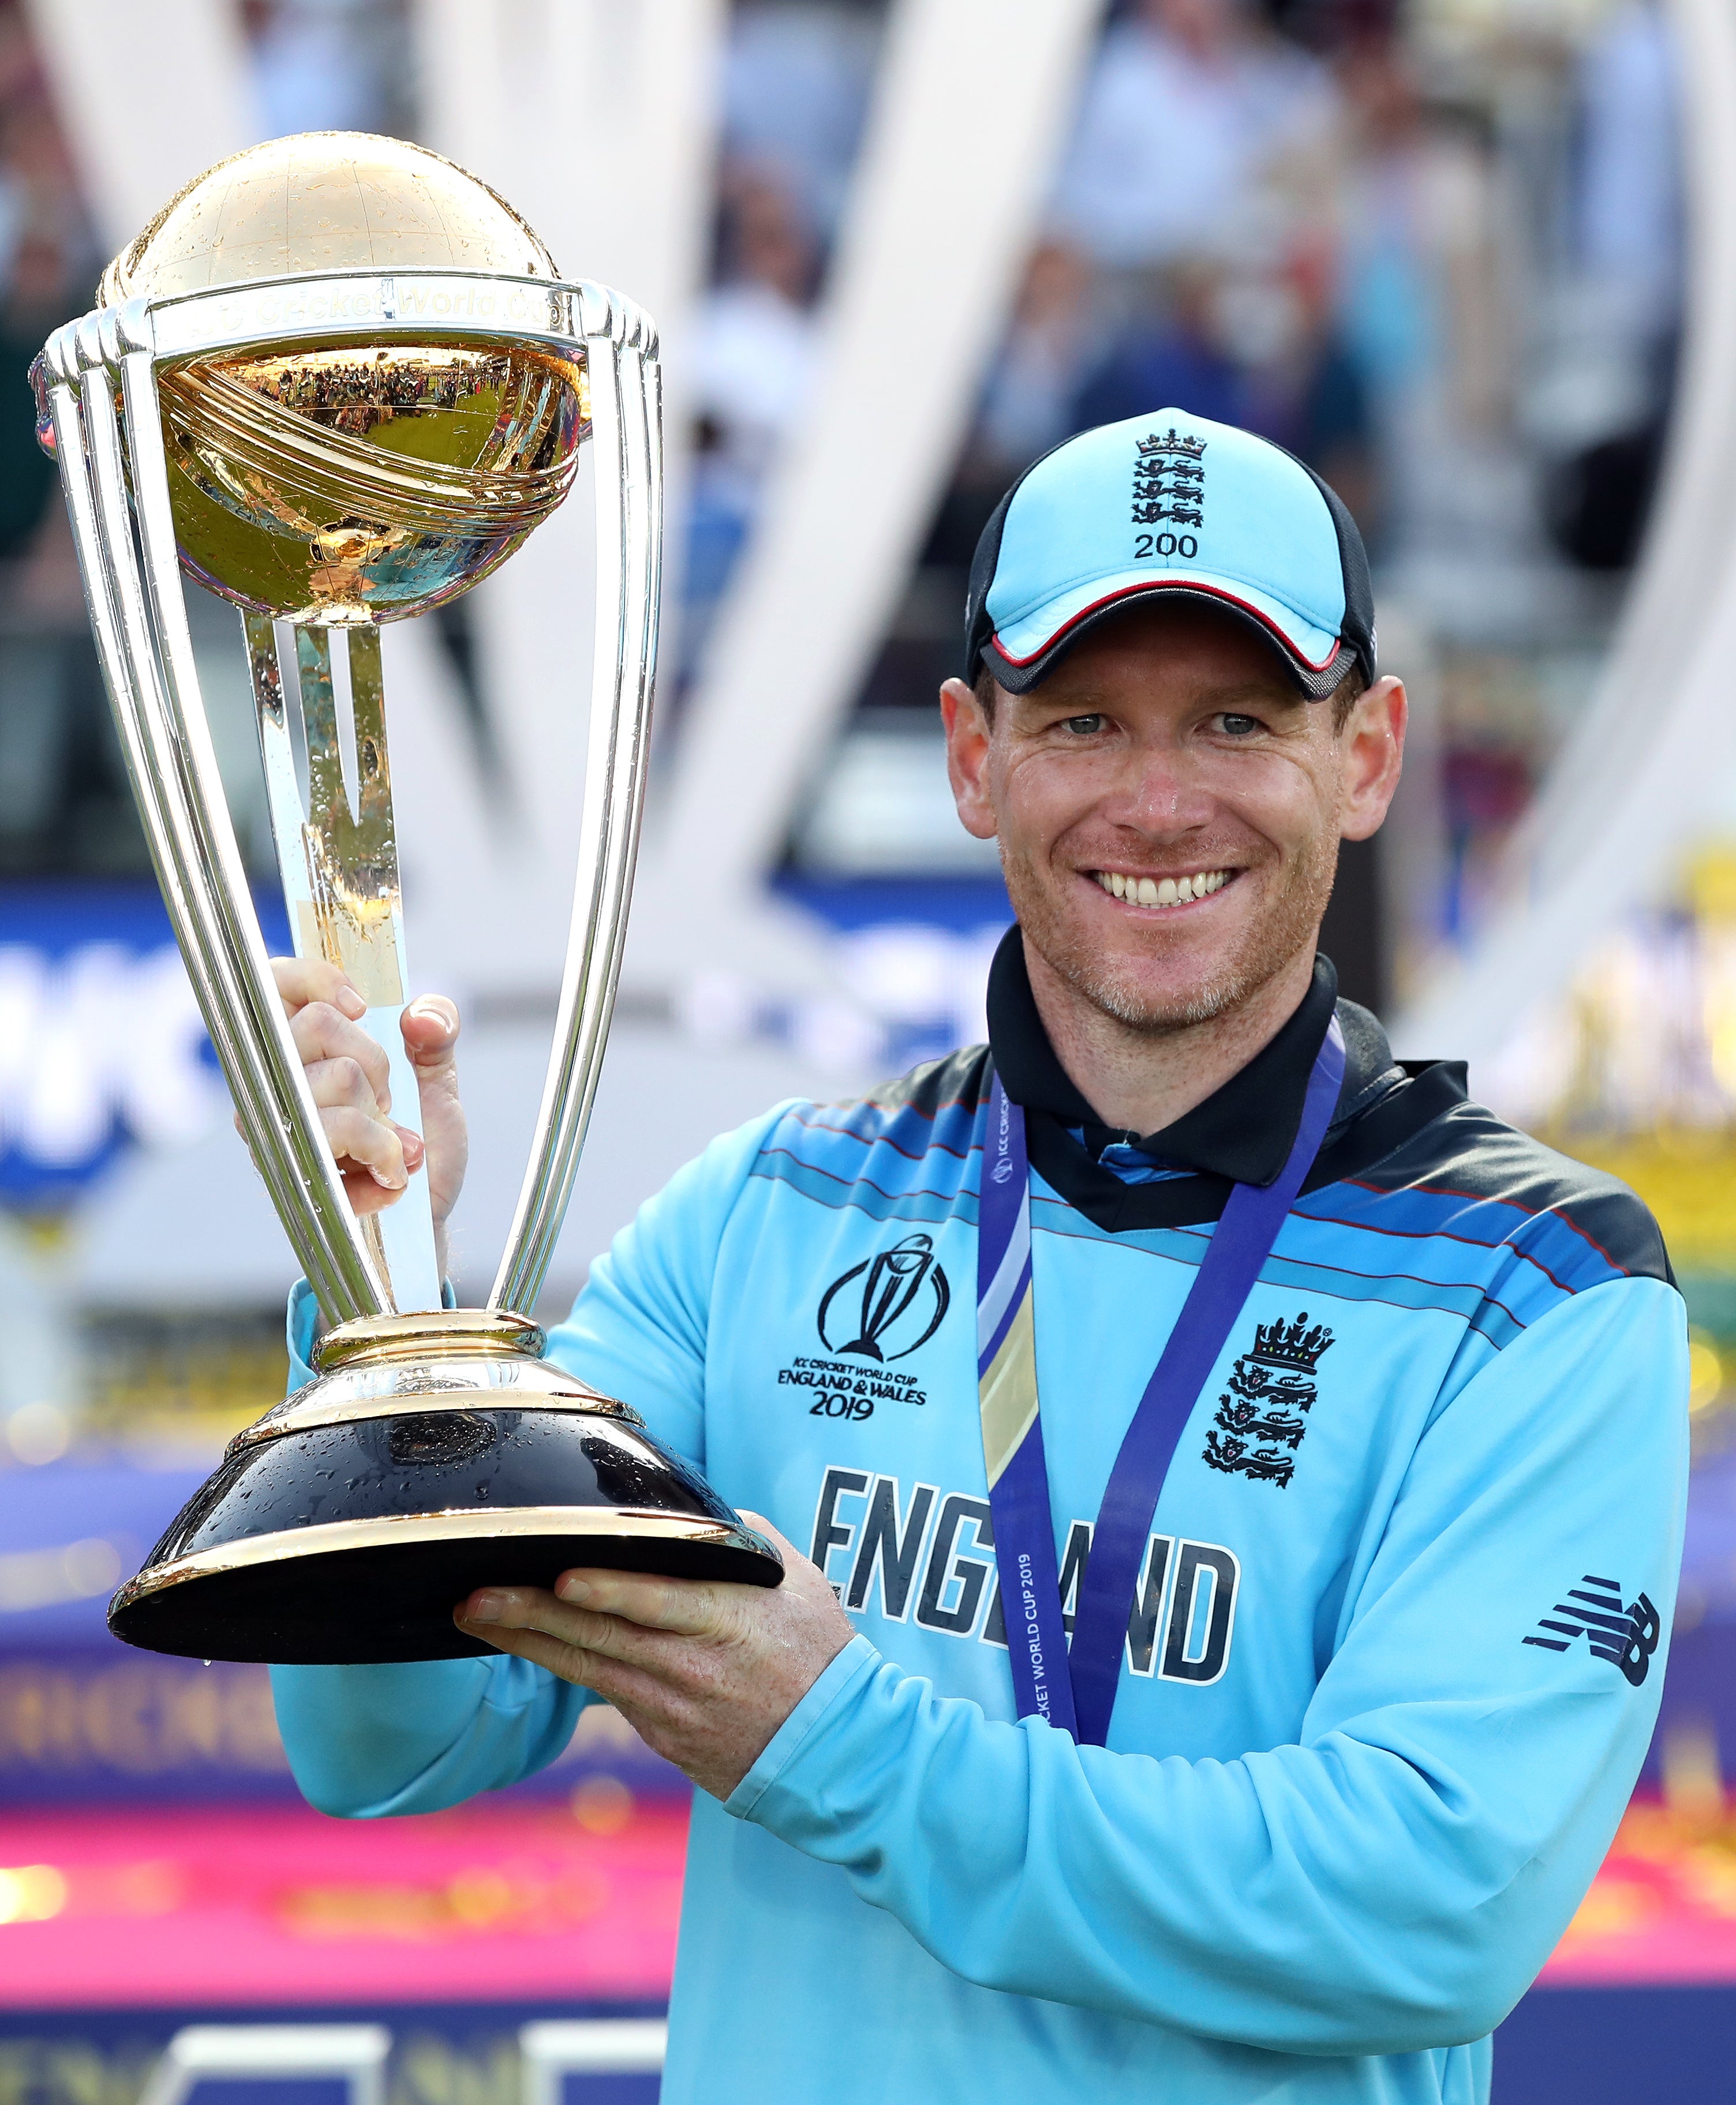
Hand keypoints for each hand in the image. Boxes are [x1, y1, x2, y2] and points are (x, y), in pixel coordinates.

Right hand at [245, 958, 469, 1273]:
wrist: (425, 1216)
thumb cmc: (419, 1143)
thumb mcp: (439, 1080)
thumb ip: (436, 1033)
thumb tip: (419, 1015)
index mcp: (299, 1047)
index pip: (276, 983)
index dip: (317, 979)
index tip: (362, 1007)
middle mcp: (273, 1080)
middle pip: (318, 1024)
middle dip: (375, 1062)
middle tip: (387, 1102)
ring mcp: (275, 1124)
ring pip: (337, 1078)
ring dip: (384, 1117)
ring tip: (394, 1144)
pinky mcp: (289, 1166)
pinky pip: (342, 1132)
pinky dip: (384, 1152)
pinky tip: (389, 1173)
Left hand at [454, 1516, 855, 1800]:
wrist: (836, 1751)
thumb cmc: (817, 1651)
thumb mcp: (792, 1581)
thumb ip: (738, 1541)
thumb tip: (688, 1515)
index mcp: (729, 1621)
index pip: (658, 1602)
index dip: (608, 1592)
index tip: (561, 1577)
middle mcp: (692, 1668)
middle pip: (601, 1637)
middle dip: (531, 1616)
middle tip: (475, 1597)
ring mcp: (672, 1709)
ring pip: (587, 1668)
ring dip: (528, 1642)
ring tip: (476, 1616)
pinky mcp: (661, 1736)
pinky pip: (607, 1692)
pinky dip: (565, 1666)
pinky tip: (527, 1645)